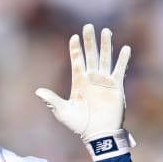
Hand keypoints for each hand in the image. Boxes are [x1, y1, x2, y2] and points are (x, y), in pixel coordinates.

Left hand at [35, 24, 129, 141]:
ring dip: (105, 45)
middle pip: (91, 55)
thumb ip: (51, 100)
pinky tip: (125, 48)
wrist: (99, 134)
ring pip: (105, 59)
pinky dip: (123, 59)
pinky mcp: (116, 87)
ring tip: (105, 30)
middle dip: (89, 41)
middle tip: (88, 26)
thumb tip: (37, 91)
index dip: (75, 49)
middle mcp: (92, 79)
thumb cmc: (80, 125)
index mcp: (79, 82)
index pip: (77, 61)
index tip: (74, 37)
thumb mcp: (63, 112)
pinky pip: (120, 70)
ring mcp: (104, 82)